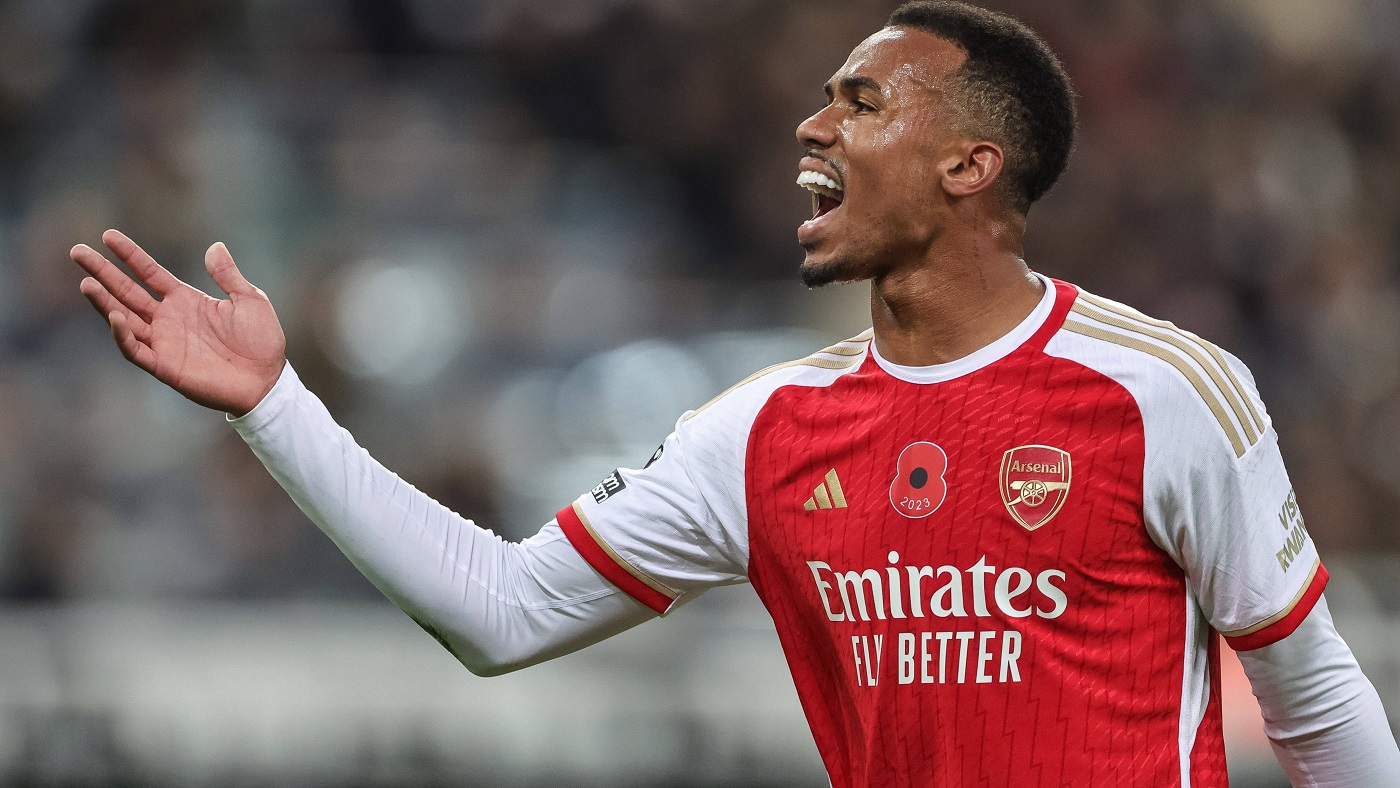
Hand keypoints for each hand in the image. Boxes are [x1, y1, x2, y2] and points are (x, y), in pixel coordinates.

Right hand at [71, 229, 287, 416]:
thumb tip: (215, 246)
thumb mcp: (250, 300)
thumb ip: (228, 275)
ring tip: (85, 282)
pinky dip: (123, 335)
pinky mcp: (165, 366)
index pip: (149, 272)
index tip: (108, 236)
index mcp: (185, 300)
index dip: (129, 255)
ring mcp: (164, 342)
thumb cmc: (261, 342)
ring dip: (103, 302)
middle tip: (77, 251)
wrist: (268, 380)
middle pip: (126, 291)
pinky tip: (115, 317)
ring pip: (124, 318)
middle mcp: (168, 319)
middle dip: (102, 272)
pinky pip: (136, 350)